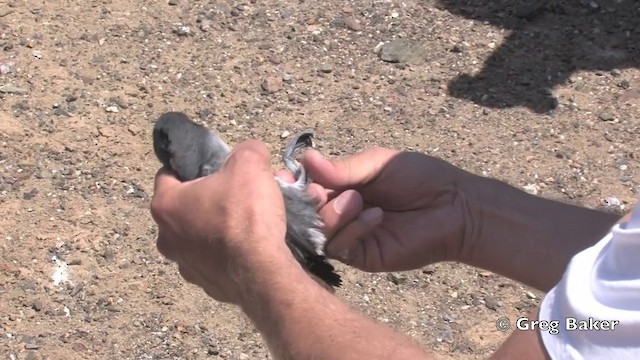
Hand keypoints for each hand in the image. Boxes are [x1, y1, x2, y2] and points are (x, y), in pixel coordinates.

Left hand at [150, 141, 293, 304]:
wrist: (261, 272)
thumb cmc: (245, 215)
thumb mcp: (250, 164)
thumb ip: (247, 151)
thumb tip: (251, 152)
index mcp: (166, 205)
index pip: (167, 174)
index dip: (191, 166)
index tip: (212, 167)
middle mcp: (167, 238)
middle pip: (186, 208)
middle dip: (210, 199)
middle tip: (238, 193)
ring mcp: (185, 266)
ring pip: (201, 237)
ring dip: (219, 228)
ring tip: (250, 222)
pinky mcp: (207, 286)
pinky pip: (217, 261)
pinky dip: (231, 253)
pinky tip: (252, 247)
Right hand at [301, 147, 473, 271]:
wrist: (453, 206)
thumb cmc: (420, 178)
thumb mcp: (376, 163)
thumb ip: (342, 167)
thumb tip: (305, 158)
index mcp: (340, 188)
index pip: (305, 188)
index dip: (292, 184)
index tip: (281, 176)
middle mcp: (339, 213)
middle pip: (304, 213)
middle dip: (308, 201)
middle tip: (318, 192)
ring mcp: (349, 237)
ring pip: (317, 232)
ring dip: (333, 214)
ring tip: (358, 200)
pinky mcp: (362, 256)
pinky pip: (339, 248)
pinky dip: (351, 230)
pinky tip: (375, 217)